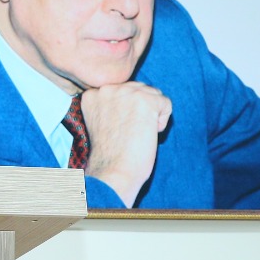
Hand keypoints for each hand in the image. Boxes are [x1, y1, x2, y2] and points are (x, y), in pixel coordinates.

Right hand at [79, 82, 172, 205]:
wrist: (113, 170)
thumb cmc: (110, 155)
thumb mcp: (102, 122)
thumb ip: (113, 105)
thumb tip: (136, 98)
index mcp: (93, 94)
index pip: (122, 91)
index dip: (128, 111)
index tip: (122, 129)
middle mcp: (107, 88)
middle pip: (138, 89)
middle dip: (142, 110)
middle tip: (132, 133)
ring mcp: (126, 92)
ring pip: (153, 94)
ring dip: (153, 115)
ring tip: (139, 134)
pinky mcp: (145, 100)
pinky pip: (166, 103)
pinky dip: (163, 121)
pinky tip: (149, 134)